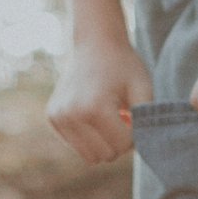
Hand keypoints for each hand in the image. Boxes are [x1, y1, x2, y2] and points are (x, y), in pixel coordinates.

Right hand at [47, 36, 150, 164]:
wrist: (95, 42)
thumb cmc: (123, 65)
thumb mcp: (143, 88)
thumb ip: (145, 120)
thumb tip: (142, 147)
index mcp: (94, 107)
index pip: (122, 146)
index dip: (134, 133)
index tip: (133, 114)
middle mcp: (71, 114)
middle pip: (105, 155)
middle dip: (118, 141)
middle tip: (122, 116)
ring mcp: (58, 117)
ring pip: (90, 156)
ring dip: (103, 143)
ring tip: (108, 117)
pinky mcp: (52, 118)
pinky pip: (77, 146)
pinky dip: (89, 137)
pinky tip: (93, 114)